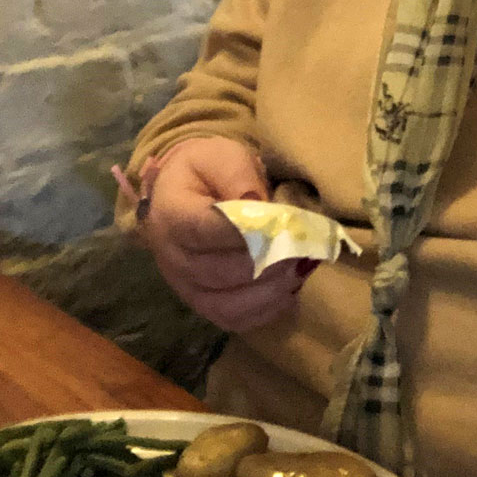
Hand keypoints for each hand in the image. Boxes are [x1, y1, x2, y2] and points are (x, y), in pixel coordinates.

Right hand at [141, 136, 312, 331]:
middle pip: (221, 272)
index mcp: (172, 214)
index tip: (285, 225)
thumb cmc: (205, 171)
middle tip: (305, 249)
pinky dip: (264, 311)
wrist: (177, 195)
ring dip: (270, 291)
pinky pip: (232, 320)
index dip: (249, 232)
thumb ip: (238, 176)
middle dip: (268, 262)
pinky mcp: (201, 304)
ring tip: (301, 270)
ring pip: (228, 305)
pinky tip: (288, 291)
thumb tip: (258, 203)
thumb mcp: (222, 156)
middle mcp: (172, 258)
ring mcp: (185, 287)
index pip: (208, 230)